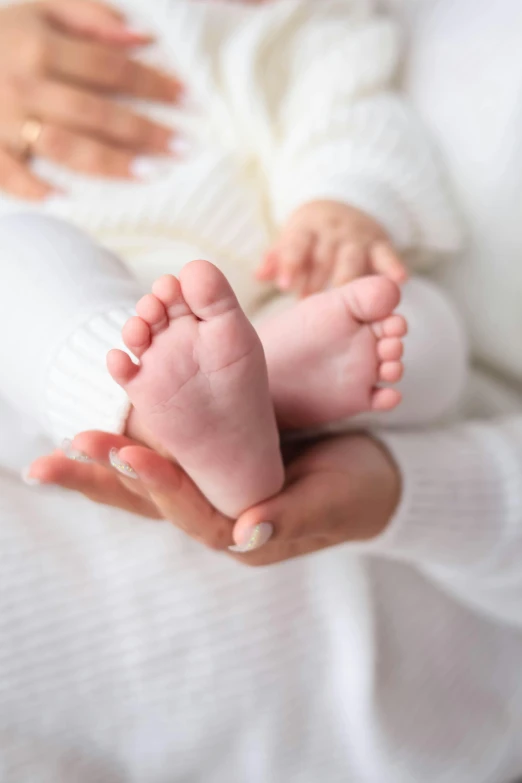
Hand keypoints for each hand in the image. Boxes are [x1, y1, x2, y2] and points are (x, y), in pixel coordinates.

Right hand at [0, 0, 183, 199]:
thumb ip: (90, 15)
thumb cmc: (1, 33)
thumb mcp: (40, 7)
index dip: (153, 83)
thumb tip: (143, 36)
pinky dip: (34, 188)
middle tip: (184, 148)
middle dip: (143, 131)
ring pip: (64, 146)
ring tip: (149, 175)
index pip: (110, 68)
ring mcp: (3, 119)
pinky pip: (9, 173)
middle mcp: (26, 84)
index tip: (190, 100)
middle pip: (95, 112)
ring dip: (108, 163)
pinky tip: (66, 201)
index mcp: (41, 46)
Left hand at [27, 430, 400, 565]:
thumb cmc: (357, 494)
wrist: (371, 476)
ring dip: (113, 459)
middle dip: (106, 482)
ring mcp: (217, 488)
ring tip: (72, 437)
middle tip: (58, 457)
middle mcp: (220, 514)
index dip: (159, 485)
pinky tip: (117, 410)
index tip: (126, 453)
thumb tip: (245, 533)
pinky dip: (144, 434)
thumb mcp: (331, 501)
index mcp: (243, 534)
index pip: (190, 513)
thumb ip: (291, 518)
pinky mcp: (220, 461)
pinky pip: (175, 451)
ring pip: (157, 476)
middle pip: (154, 502)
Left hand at [257, 200, 407, 296]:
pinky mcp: (380, 244)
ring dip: (348, 278)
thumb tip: (259, 275)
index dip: (290, 263)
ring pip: (353, 257)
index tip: (283, 286)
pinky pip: (388, 255)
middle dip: (316, 278)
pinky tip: (399, 280)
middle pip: (324, 254)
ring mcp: (358, 236)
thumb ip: (276, 258)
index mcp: (307, 227)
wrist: (346, 205)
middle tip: (308, 302)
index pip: (296, 244)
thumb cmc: (311, 235)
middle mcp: (333, 229)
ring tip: (346, 299)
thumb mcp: (291, 239)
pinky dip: (393, 266)